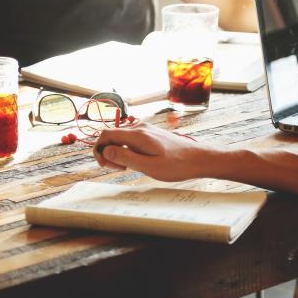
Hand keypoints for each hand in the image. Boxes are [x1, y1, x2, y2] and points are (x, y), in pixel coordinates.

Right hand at [93, 122, 208, 181]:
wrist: (198, 158)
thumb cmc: (176, 165)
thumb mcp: (149, 166)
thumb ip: (125, 157)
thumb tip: (105, 151)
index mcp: (137, 134)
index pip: (106, 135)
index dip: (99, 150)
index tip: (105, 166)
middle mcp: (139, 128)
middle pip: (111, 136)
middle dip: (108, 153)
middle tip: (119, 169)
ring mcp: (145, 129)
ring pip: (120, 138)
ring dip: (118, 152)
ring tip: (129, 167)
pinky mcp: (150, 134)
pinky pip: (130, 139)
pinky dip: (127, 150)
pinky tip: (137, 162)